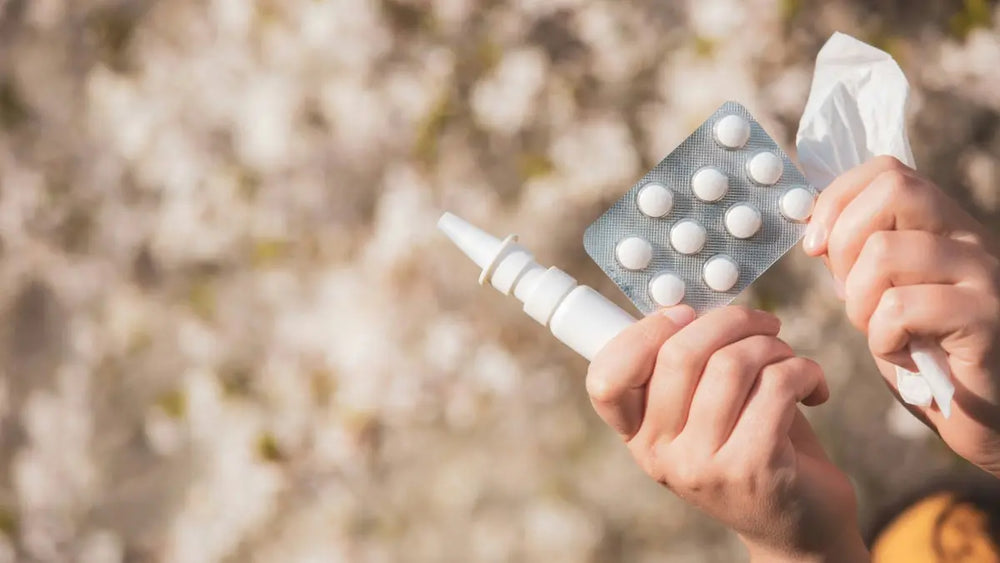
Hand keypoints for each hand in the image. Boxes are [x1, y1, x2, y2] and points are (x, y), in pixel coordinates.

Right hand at [587, 305, 867, 561]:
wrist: (799, 526)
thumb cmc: (753, 446)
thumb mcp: (703, 411)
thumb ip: (685, 367)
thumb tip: (691, 304)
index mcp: (638, 434)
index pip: (606, 380)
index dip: (642, 333)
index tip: (684, 316)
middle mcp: (660, 455)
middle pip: (679, 354)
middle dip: (732, 321)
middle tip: (763, 325)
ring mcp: (703, 466)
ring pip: (733, 364)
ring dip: (773, 345)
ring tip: (789, 358)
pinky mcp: (754, 468)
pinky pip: (777, 385)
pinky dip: (805, 371)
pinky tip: (813, 387)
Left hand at [803, 155, 999, 473]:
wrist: (989, 418)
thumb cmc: (928, 356)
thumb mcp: (882, 295)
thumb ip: (856, 257)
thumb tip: (813, 226)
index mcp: (944, 226)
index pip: (887, 171)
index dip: (836, 200)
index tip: (815, 246)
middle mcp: (971, 239)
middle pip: (894, 190)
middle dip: (844, 243)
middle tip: (849, 293)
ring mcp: (985, 276)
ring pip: (884, 251)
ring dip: (858, 301)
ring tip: (880, 332)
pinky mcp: (987, 321)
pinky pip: (901, 308)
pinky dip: (882, 339)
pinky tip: (903, 356)